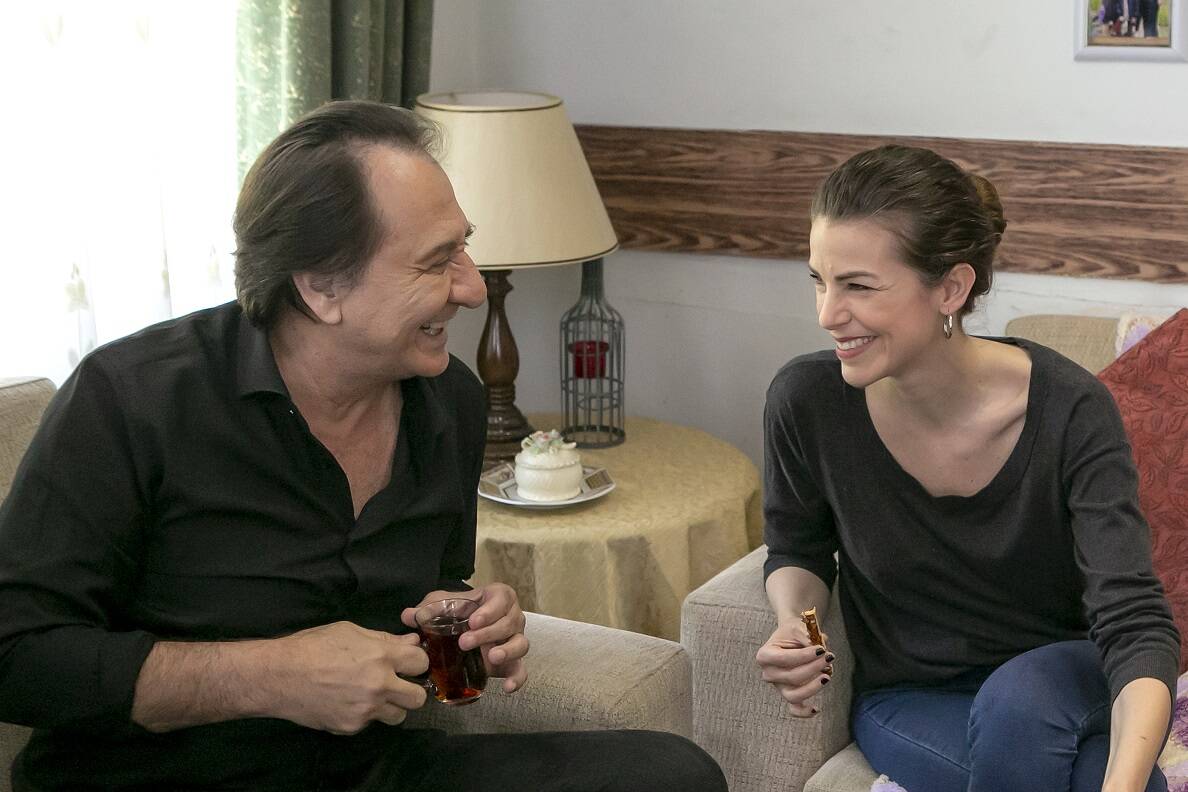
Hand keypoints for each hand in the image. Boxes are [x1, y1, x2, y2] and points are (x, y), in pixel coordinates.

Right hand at [266, 621, 428, 734]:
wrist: (280, 676)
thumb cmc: (312, 646)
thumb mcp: (350, 631)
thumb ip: (384, 639)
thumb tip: (410, 642)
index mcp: (381, 656)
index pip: (421, 663)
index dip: (416, 662)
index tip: (408, 663)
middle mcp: (379, 685)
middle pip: (418, 698)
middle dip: (411, 690)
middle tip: (397, 684)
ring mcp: (366, 710)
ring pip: (398, 716)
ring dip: (391, 706)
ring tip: (373, 696)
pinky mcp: (351, 726)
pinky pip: (370, 723)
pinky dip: (364, 714)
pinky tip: (347, 702)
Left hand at [402, 583, 528, 692]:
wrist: (464, 625)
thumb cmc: (458, 610)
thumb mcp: (442, 604)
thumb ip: (427, 608)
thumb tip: (408, 616)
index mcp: (498, 597)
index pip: (502, 599)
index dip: (490, 611)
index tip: (473, 621)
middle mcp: (512, 617)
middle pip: (509, 623)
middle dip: (488, 633)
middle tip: (464, 642)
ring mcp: (514, 639)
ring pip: (521, 644)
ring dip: (507, 651)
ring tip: (491, 658)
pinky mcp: (512, 662)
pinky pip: (521, 670)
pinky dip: (517, 679)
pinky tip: (506, 687)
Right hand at [755, 621, 833, 716]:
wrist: (791, 637)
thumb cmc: (793, 632)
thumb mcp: (797, 627)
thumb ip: (807, 637)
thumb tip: (820, 650)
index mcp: (764, 656)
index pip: (784, 659)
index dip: (804, 656)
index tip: (821, 649)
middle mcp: (768, 674)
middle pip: (792, 677)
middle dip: (813, 668)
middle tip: (829, 657)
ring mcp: (778, 687)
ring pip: (794, 695)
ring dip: (812, 687)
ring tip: (827, 676)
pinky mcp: (789, 694)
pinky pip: (794, 709)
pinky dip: (804, 712)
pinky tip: (817, 709)